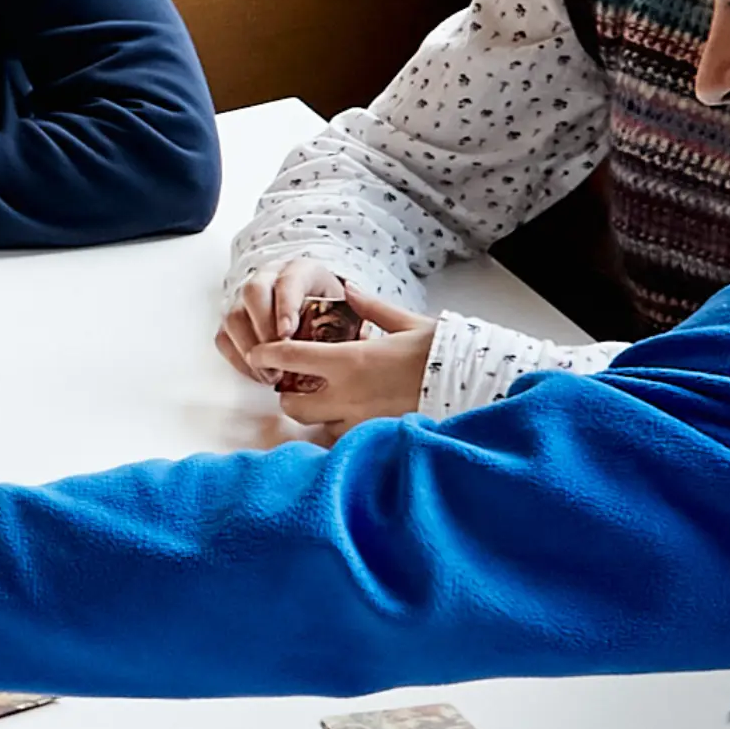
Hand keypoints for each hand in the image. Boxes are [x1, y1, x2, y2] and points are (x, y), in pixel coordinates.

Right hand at [218, 258, 347, 384]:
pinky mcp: (234, 319)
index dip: (285, 307)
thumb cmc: (329, 308)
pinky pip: (224, 337)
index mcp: (300, 270)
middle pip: (253, 292)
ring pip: (234, 316)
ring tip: (271, 374)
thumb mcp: (346, 306)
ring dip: (250, 348)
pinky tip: (257, 373)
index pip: (288, 281)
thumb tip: (360, 340)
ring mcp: (246, 297)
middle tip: (278, 357)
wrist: (312, 302)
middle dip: (263, 328)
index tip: (287, 333)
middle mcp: (268, 277)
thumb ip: (352, 318)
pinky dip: (237, 358)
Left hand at [244, 287, 431, 429]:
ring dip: (313, 416)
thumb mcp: (405, 321)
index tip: (257, 353)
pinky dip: (338, 431)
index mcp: (349, 361)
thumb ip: (370, 307)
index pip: (290, 357)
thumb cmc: (440, 351)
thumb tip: (348, 289)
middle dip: (287, 394)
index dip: (266, 353)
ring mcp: (359, 421)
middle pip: (293, 404)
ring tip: (323, 402)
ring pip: (316, 426)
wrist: (472, 386)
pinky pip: (343, 440)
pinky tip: (347, 419)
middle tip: (294, 384)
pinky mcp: (375, 438)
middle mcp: (347, 395)